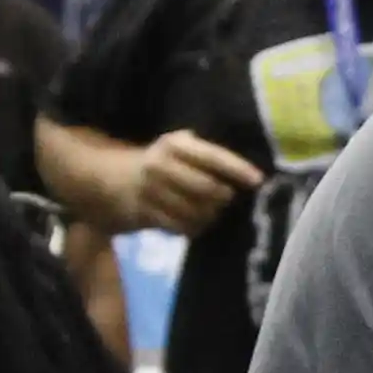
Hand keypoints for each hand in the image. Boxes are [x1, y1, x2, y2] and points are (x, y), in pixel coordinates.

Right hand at [102, 129, 263, 235]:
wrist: (114, 178)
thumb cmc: (162, 162)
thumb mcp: (180, 148)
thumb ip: (207, 155)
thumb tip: (248, 173)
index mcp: (175, 144)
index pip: (212, 156)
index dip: (237, 169)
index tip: (258, 180)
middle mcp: (161, 164)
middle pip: (207, 188)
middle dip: (224, 197)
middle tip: (227, 198)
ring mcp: (151, 191)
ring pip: (196, 211)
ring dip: (210, 215)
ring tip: (212, 211)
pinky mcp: (145, 214)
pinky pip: (181, 227)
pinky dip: (195, 228)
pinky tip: (196, 222)